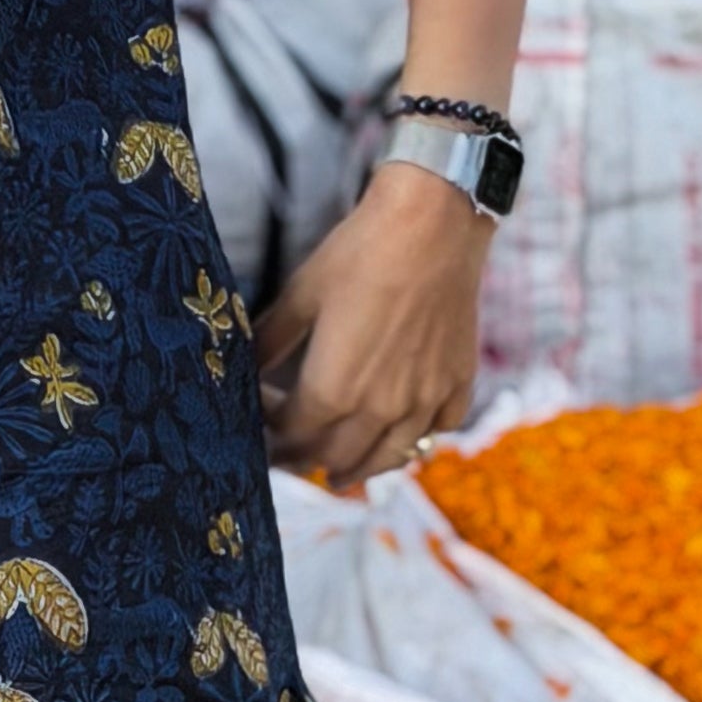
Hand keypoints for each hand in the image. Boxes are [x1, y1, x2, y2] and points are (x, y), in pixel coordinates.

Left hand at [255, 163, 488, 491]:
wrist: (432, 224)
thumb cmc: (360, 253)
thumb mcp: (301, 294)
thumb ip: (271, 340)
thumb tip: (244, 367)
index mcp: (335, 389)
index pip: (294, 434)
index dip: (271, 433)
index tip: (261, 420)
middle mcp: (381, 407)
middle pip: (337, 456)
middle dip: (306, 457)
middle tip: (289, 454)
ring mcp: (424, 400)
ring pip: (387, 458)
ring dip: (358, 470)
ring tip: (338, 477)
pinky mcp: (457, 384)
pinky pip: (435, 433)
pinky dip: (412, 442)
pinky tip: (399, 438)